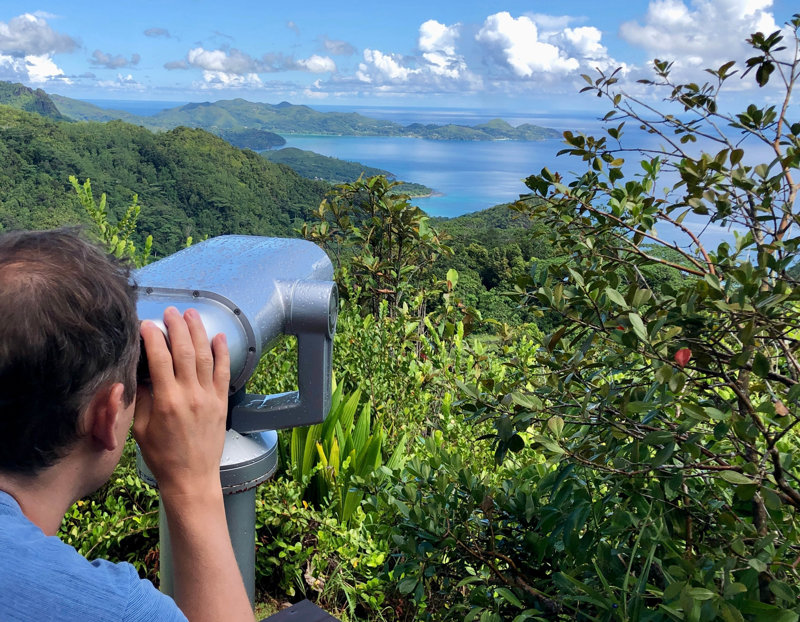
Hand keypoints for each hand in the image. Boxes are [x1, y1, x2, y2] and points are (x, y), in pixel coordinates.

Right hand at [133, 306, 229, 496]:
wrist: (192, 478)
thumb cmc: (162, 456)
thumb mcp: (140, 429)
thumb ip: (142, 398)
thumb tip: (143, 372)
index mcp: (166, 401)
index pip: (159, 359)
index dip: (153, 337)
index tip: (146, 324)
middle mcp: (190, 395)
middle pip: (185, 351)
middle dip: (177, 327)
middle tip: (170, 311)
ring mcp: (209, 398)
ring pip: (205, 356)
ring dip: (198, 332)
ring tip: (192, 314)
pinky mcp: (222, 403)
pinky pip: (224, 372)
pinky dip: (222, 352)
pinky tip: (218, 336)